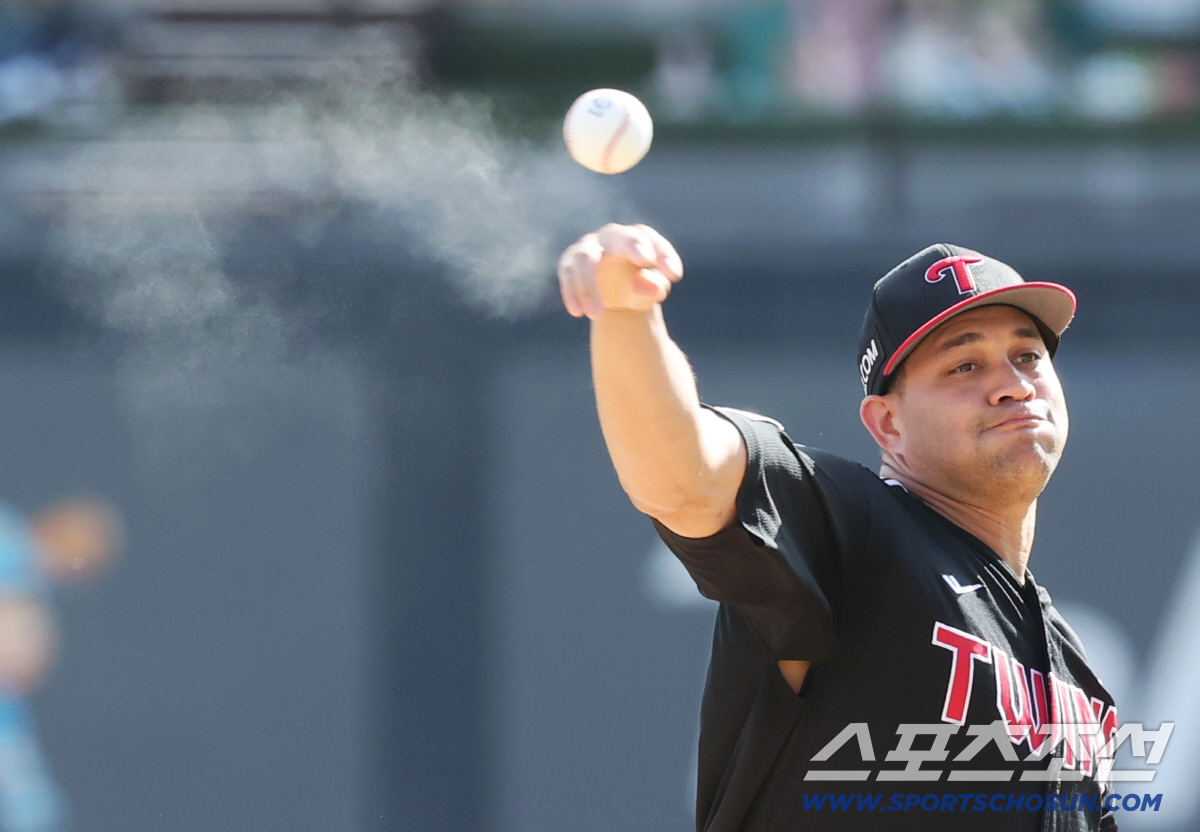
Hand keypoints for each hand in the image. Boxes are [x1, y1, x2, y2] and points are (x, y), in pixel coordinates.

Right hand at [557, 223, 682, 318]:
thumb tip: (651, 287)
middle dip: (632, 245)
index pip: (650, 239)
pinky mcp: (570, 264)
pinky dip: (572, 293)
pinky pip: (568, 275)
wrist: (615, 295)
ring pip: (586, 260)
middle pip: (619, 237)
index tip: (675, 276)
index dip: (662, 255)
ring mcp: (588, 248)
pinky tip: (577, 312)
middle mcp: (611, 237)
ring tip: (596, 315)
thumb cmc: (638, 286)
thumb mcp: (649, 291)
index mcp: (637, 237)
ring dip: (589, 287)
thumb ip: (653, 287)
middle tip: (645, 259)